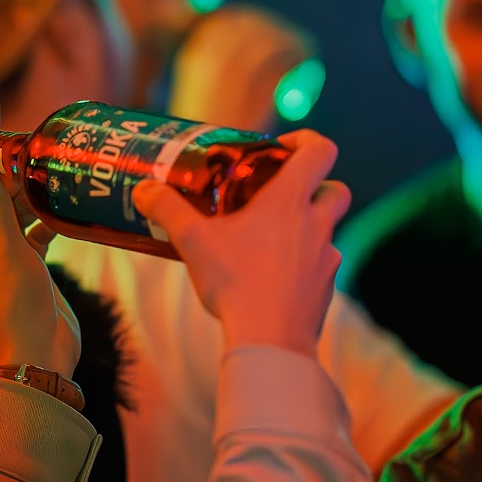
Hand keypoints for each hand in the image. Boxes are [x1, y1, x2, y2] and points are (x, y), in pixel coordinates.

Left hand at [0, 160, 81, 377]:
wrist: (40, 353)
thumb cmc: (15, 305)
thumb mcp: (5, 249)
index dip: (1, 178)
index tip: (22, 153)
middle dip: (20, 191)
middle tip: (46, 164)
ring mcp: (3, 263)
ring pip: (19, 222)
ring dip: (36, 206)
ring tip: (57, 182)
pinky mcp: (27, 270)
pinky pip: (34, 238)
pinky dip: (47, 226)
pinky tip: (63, 210)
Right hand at [133, 129, 349, 358]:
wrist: (270, 340)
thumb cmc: (236, 283)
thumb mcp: (193, 241)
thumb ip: (168, 209)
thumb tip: (144, 189)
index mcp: (290, 201)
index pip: (321, 150)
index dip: (306, 141)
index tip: (279, 150)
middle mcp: (317, 224)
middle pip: (336, 188)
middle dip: (317, 185)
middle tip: (282, 196)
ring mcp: (326, 259)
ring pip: (329, 230)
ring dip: (307, 228)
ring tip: (270, 242)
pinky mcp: (326, 290)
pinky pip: (321, 267)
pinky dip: (304, 265)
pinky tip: (274, 279)